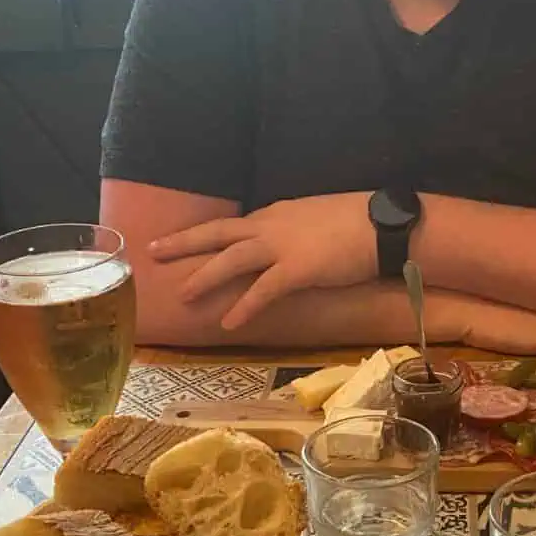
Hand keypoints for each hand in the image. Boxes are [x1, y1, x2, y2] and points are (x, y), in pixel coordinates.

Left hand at [149, 194, 374, 327]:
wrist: (382, 225)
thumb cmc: (359, 220)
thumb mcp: (317, 217)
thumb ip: (295, 230)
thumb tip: (287, 244)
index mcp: (276, 213)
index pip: (234, 225)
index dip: (206, 234)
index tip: (182, 240)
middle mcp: (271, 225)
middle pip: (217, 233)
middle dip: (183, 242)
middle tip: (153, 250)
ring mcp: (282, 247)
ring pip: (231, 259)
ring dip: (205, 276)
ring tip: (183, 295)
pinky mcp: (296, 270)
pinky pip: (262, 290)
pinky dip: (244, 306)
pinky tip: (229, 322)